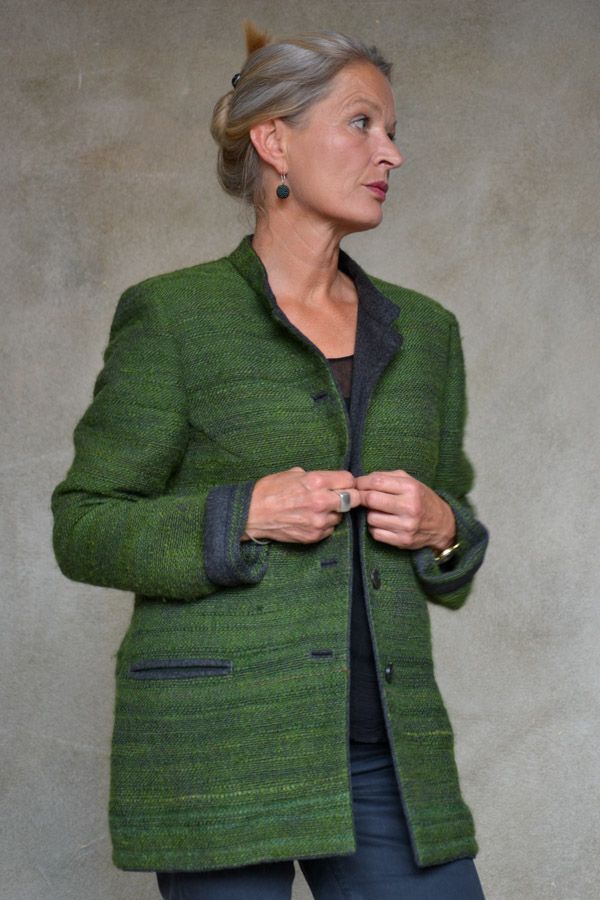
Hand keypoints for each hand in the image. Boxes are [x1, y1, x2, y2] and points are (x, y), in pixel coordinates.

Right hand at [243, 467, 359, 543]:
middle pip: (354, 499)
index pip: (349, 480)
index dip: (346, 481)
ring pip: (342, 516)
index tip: (342, 484)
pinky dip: (324, 524)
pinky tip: (311, 519)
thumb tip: (327, 480)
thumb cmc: (269, 491)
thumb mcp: (292, 474)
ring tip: (318, 509)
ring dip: (335, 512)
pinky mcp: (314, 536)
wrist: (252, 514)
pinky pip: (330, 529)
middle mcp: (321, 501)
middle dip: (349, 497)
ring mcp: (319, 521)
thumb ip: (314, 477)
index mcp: (316, 481)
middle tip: (340, 497)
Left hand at [356, 470, 455, 551]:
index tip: (357, 484)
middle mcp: (410, 507)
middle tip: (360, 497)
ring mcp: (406, 526)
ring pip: (371, 518)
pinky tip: (382, 523)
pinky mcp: (402, 541)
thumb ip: (386, 477)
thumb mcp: (410, 481)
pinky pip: (375, 533)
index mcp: (411, 488)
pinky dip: (374, 527)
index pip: (376, 482)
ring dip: (369, 514)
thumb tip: (361, 480)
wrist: (442, 524)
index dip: (361, 482)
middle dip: (361, 497)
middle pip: (371, 499)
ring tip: (377, 511)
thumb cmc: (421, 499)